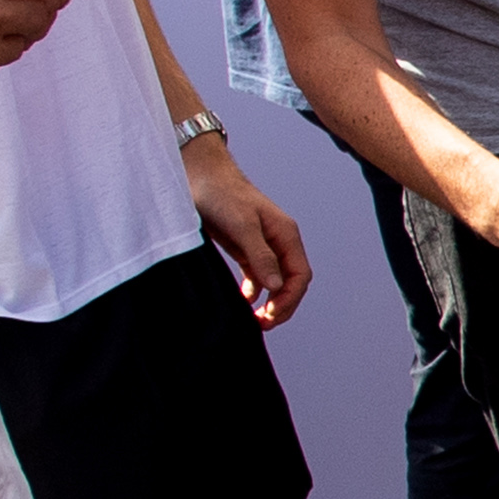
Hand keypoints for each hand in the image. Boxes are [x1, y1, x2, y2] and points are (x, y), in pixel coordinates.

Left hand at [190, 147, 310, 327]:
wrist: (198, 173)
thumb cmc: (221, 193)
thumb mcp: (242, 225)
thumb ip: (261, 256)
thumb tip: (277, 287)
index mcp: (286, 235)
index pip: (300, 275)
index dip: (289, 299)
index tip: (271, 315)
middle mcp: (278, 242)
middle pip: (291, 283)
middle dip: (281, 306)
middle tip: (263, 325)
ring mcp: (262, 246)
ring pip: (274, 283)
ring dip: (268, 304)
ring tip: (254, 321)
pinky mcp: (244, 248)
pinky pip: (256, 278)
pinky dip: (253, 293)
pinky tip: (242, 302)